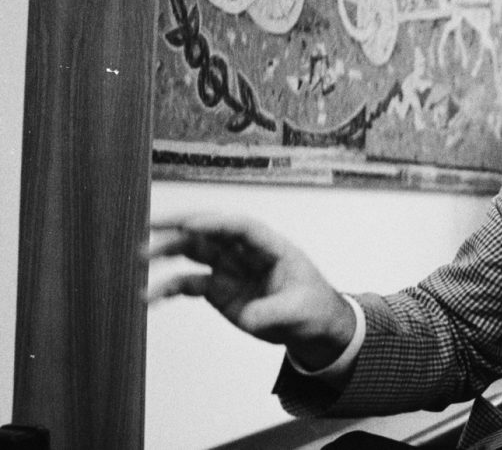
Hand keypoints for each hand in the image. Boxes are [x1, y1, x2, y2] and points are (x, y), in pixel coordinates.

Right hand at [146, 213, 354, 369]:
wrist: (310, 326)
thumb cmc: (313, 308)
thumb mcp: (300, 312)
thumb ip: (274, 312)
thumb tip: (249, 316)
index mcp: (272, 248)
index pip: (242, 227)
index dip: (217, 223)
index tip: (191, 225)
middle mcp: (246, 253)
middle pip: (211, 233)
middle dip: (181, 227)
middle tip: (150, 226)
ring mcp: (229, 269)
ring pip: (194, 253)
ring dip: (168, 252)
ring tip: (141, 259)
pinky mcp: (217, 289)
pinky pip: (188, 283)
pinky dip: (168, 288)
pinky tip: (149, 296)